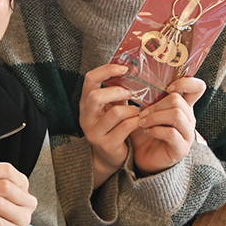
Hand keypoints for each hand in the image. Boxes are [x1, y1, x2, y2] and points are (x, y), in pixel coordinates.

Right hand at [80, 64, 142, 188]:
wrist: (109, 157)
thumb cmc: (113, 126)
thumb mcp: (111, 107)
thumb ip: (116, 92)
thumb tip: (131, 70)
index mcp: (85, 103)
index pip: (89, 79)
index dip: (107, 70)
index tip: (124, 69)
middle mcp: (86, 117)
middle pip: (96, 96)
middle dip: (117, 91)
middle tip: (130, 94)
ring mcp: (94, 132)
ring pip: (115, 112)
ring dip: (132, 110)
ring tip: (137, 113)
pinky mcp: (107, 144)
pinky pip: (125, 127)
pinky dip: (136, 122)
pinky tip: (139, 122)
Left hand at [130, 76, 205, 174]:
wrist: (142, 158)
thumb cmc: (145, 132)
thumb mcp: (143, 112)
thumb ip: (141, 97)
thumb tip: (125, 81)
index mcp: (183, 107)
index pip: (197, 87)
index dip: (185, 82)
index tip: (167, 87)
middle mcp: (189, 119)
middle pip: (178, 100)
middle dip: (156, 105)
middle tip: (142, 113)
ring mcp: (187, 134)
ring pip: (177, 115)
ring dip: (155, 117)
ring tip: (142, 122)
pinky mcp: (182, 148)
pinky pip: (171, 133)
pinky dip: (156, 130)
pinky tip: (147, 132)